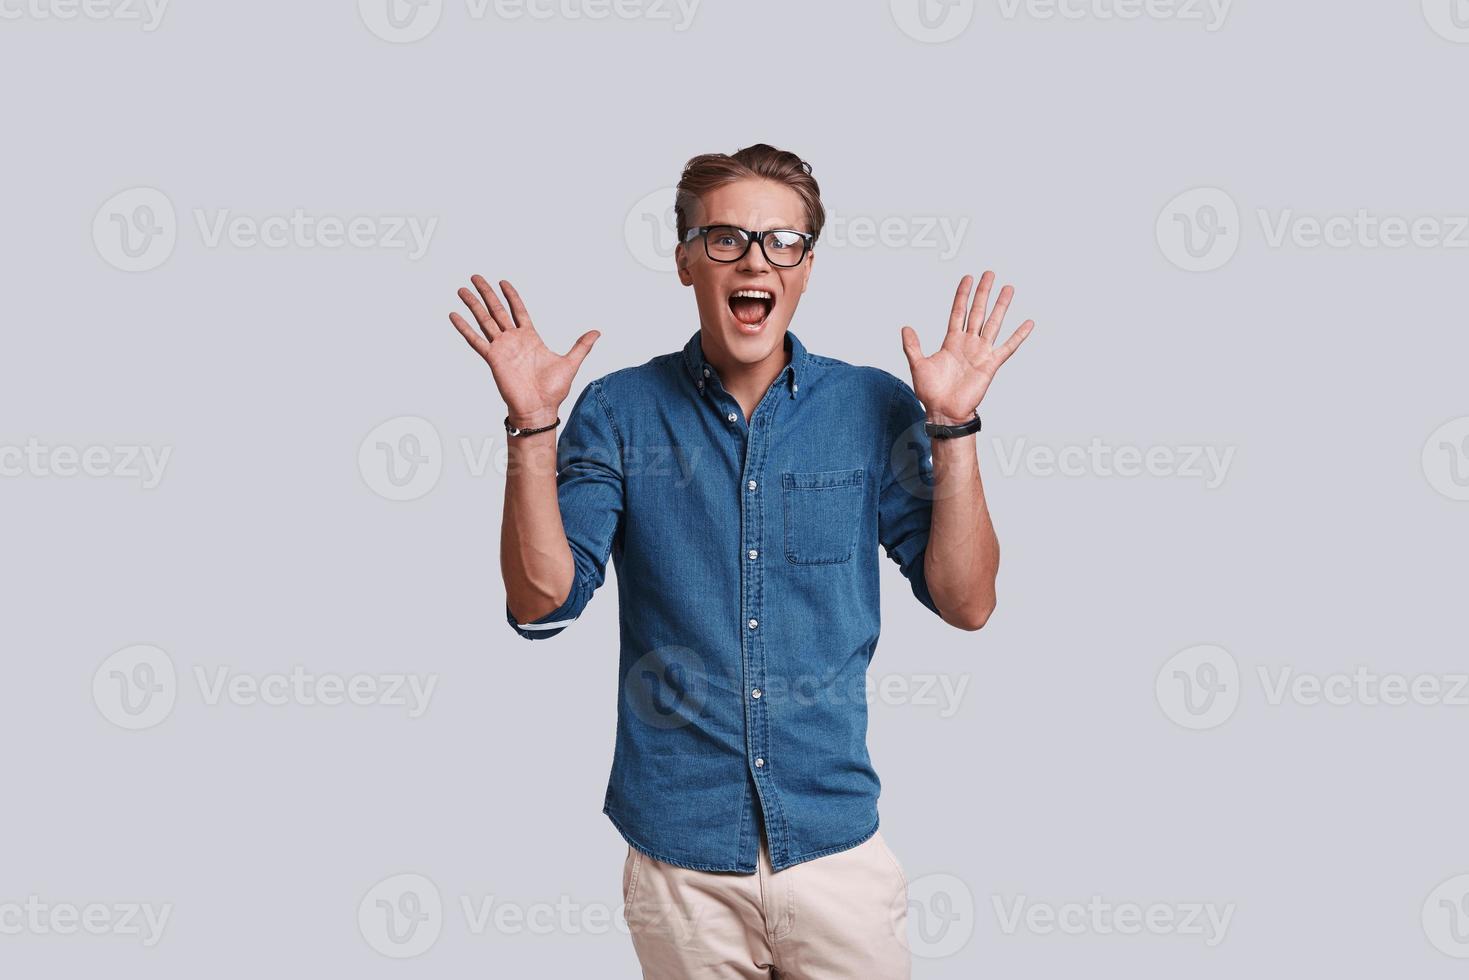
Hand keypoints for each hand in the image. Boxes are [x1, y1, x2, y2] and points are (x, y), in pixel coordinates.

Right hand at [449, 275, 599, 426]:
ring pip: (484, 320)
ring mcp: (501, 348)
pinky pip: (475, 340)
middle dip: (487, 293)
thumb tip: (597, 332)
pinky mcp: (492, 358)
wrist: (539, 409)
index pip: (518, 310)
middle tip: (476, 276)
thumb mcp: (571, 362)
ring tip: (462, 289)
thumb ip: (581, 346)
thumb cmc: (553, 391)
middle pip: (497, 310)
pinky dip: (464, 328)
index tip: (503, 281)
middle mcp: (513, 340)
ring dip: (473, 305)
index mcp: (530, 338)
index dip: (511, 295)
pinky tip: (454, 315)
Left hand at [900, 271, 1033, 423]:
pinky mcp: (990, 365)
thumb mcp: (918, 365)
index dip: (963, 295)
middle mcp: (968, 343)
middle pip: (977, 311)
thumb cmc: (931, 392)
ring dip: (1001, 306)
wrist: (943, 411)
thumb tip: (905, 328)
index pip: (958, 311)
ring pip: (993, 323)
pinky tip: (1028, 323)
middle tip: (990, 273)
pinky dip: (1018, 335)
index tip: (968, 278)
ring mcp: (981, 352)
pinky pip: (1007, 347)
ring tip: (1009, 288)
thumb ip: (913, 346)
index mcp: (951, 341)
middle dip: (983, 292)